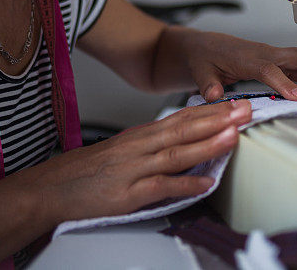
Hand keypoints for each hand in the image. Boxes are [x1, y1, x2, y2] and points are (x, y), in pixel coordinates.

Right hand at [31, 99, 251, 224]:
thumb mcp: (122, 151)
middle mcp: (139, 147)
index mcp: (140, 136)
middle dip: (217, 119)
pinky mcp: (127, 194)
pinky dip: (185, 186)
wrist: (50, 189)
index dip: (210, 110)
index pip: (180, 117)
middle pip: (183, 129)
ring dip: (207, 144)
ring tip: (233, 136)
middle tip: (246, 109)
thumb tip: (185, 143)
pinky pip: (161, 188)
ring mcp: (134, 170)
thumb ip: (153, 146)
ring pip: (176, 154)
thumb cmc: (87, 172)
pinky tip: (206, 184)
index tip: (235, 102)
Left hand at [185, 32, 296, 101]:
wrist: (204, 46)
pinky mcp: (277, 62)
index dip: (285, 83)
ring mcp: (272, 56)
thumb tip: (214, 95)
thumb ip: (207, 83)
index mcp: (245, 57)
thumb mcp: (199, 71)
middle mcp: (263, 53)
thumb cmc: (204, 57)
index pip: (269, 69)